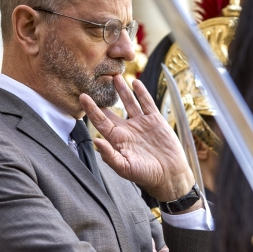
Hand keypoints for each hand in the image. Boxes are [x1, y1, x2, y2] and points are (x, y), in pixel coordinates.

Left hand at [80, 74, 194, 201]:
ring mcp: (141, 123)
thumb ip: (109, 155)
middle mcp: (127, 129)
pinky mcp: (155, 120)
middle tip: (96, 81)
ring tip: (115, 76)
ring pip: (129, 103)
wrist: (169, 174)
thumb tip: (95, 141)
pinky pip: (147, 104)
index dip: (91, 109)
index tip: (82, 97)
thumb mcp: (124, 168)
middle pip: (112, 109)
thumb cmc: (145, 175)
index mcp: (117, 140)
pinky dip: (142, 93)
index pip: (100, 121)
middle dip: (104, 96)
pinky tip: (136, 83)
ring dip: (122, 90)